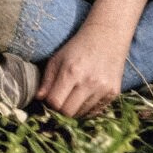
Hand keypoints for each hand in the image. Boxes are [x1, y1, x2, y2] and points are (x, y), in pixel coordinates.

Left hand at [37, 0, 145, 116]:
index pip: (55, 102)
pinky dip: (88, 109)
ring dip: (74, 109)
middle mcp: (89, 82)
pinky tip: (84, 97)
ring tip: (72, 96)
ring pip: (83, 114)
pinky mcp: (114, 93)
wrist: (107, 38)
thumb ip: (46, 79)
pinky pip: (96, 111)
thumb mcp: (57, 58)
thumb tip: (38, 98)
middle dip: (60, 110)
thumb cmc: (77, 48)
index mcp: (71, 72)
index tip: (49, 98)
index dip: (49, 103)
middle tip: (60, 100)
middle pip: (68, 112)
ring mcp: (103, 89)